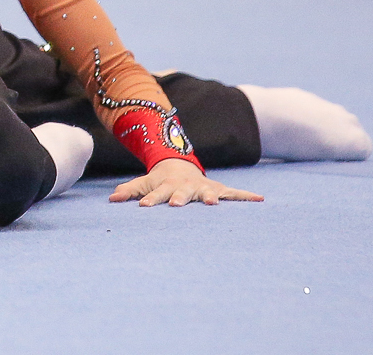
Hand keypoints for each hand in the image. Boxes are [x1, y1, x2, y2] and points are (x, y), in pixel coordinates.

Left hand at [109, 159, 265, 206]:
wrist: (179, 165)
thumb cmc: (160, 181)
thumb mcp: (143, 183)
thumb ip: (129, 191)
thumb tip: (111, 200)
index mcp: (166, 187)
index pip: (155, 195)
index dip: (150, 200)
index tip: (144, 208)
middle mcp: (185, 187)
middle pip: (181, 194)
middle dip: (179, 199)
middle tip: (176, 205)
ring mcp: (203, 188)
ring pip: (207, 192)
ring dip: (210, 197)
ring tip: (214, 203)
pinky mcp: (219, 189)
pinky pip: (234, 194)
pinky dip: (246, 196)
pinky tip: (260, 200)